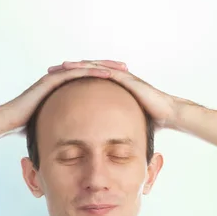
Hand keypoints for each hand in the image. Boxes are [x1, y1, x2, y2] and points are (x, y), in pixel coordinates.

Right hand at [0, 61, 121, 133]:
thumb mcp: (53, 127)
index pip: (88, 82)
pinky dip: (91, 71)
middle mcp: (60, 81)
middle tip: (128, 70)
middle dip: (110, 69)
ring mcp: (55, 78)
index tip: (122, 84)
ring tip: (123, 69)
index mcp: (63, 91)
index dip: (106, 81)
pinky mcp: (51, 80)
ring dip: (105, 67)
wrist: (8, 122)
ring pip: (85, 68)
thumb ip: (65, 130)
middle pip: (90, 71)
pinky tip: (108, 74)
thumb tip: (77, 146)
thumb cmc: (27, 127)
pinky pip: (75, 73)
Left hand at [48, 60, 180, 129]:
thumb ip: (115, 132)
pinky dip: (88, 68)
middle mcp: (115, 80)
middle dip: (67, 71)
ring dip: (74, 66)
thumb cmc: (151, 122)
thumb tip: (104, 149)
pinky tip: (74, 67)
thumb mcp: (126, 127)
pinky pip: (103, 70)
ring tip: (57, 67)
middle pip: (86, 72)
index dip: (70, 84)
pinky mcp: (125, 77)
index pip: (87, 84)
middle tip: (48, 72)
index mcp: (112, 91)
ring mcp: (120, 76)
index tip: (54, 87)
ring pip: (91, 67)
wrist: (168, 114)